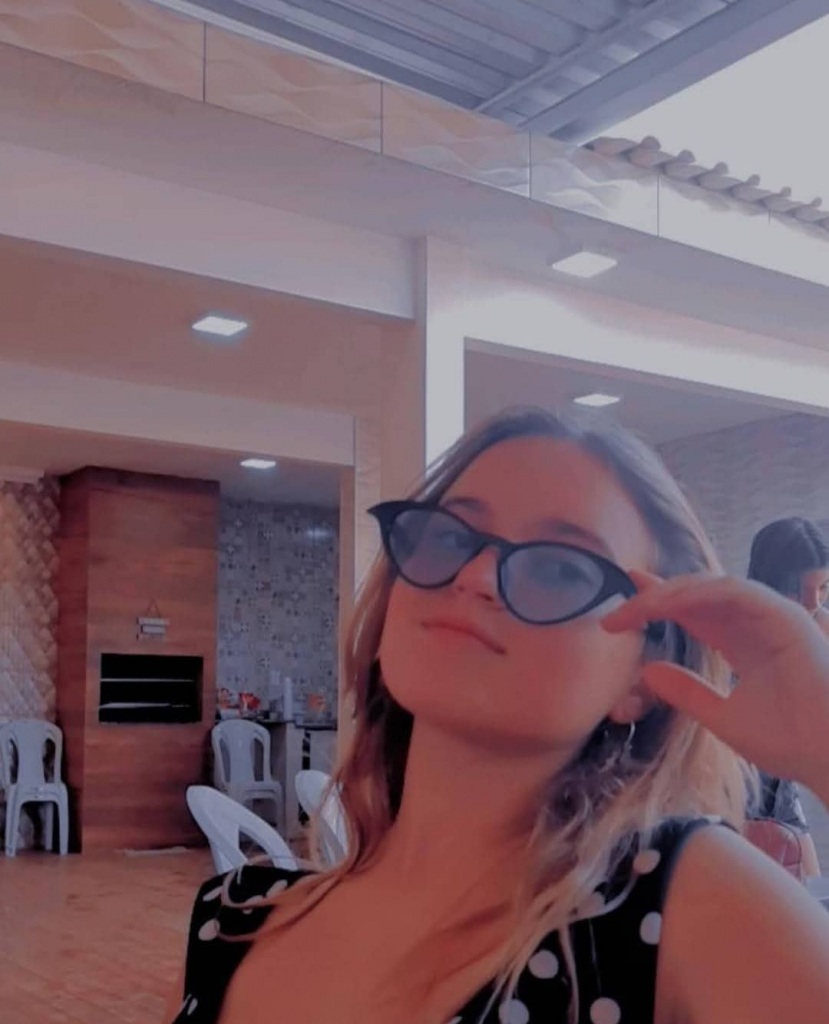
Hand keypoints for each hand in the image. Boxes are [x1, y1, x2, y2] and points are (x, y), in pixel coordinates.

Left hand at [602, 571, 828, 802]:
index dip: (659, 605)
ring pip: (713, 588)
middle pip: (699, 595)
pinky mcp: (785, 616)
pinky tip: (669, 603)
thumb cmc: (790, 742)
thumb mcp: (723, 716)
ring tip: (638, 604)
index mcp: (744, 645)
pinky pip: (734, 592)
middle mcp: (757, 625)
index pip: (694, 614)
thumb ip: (688, 692)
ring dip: (672, 592)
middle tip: (624, 585)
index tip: (623, 608)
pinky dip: (699, 593)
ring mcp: (772, 617)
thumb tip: (647, 671)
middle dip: (659, 589)